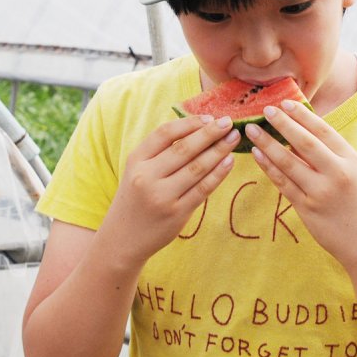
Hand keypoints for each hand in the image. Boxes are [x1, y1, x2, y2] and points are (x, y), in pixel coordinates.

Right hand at [105, 115, 238, 261]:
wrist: (122, 240)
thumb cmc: (136, 199)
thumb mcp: (137, 171)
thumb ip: (160, 152)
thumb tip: (198, 128)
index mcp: (136, 160)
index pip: (165, 133)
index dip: (189, 123)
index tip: (209, 117)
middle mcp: (146, 177)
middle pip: (184, 149)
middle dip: (210, 133)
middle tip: (229, 122)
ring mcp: (162, 196)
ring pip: (197, 168)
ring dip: (219, 150)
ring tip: (234, 138)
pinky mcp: (176, 213)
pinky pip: (203, 189)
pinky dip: (218, 173)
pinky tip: (229, 161)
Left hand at [244, 101, 356, 269]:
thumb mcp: (352, 173)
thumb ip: (330, 154)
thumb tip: (298, 131)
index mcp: (350, 159)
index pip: (323, 130)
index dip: (302, 115)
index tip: (285, 102)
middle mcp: (337, 173)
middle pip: (303, 142)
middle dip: (282, 124)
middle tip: (265, 110)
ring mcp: (321, 191)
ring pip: (288, 162)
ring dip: (267, 144)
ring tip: (252, 130)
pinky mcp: (307, 208)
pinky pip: (282, 183)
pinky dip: (268, 166)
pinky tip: (257, 154)